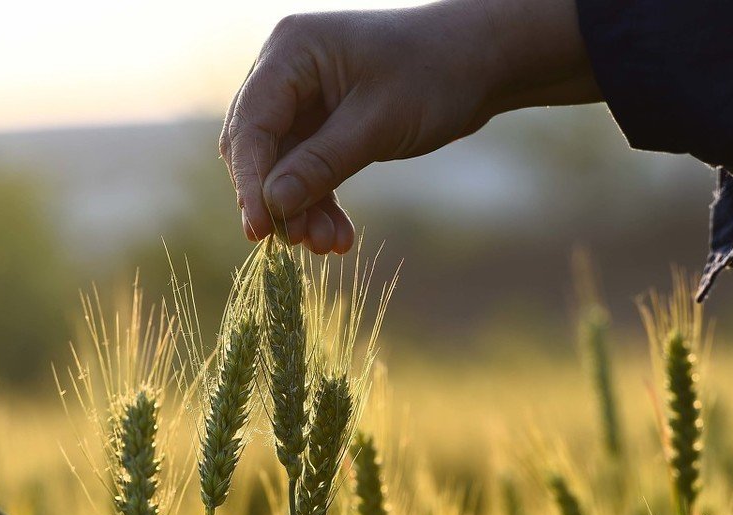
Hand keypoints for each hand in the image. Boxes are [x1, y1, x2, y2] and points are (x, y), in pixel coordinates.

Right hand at [220, 0, 599, 253]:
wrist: (482, 62)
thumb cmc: (435, 74)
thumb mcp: (378, 122)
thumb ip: (321, 164)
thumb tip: (273, 204)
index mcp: (291, 52)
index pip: (252, 124)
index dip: (251, 181)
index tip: (260, 230)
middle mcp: (286, 71)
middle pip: (258, 148)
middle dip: (277, 199)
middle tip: (301, 242)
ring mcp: (304, 98)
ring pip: (282, 167)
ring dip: (301, 209)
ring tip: (328, 245)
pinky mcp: (323, 124)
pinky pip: (308, 171)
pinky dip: (320, 203)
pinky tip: (339, 236)